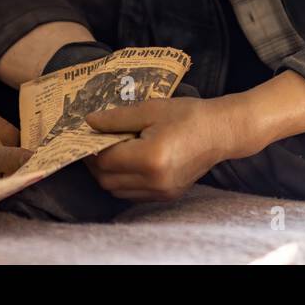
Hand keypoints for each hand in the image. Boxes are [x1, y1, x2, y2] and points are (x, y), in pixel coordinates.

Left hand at [83, 97, 237, 201]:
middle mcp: (155, 181)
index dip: (90, 148)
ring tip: (109, 151)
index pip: (105, 160)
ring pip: (117, 191)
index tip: (84, 134)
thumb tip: (89, 122)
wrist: (221, 131)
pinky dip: (122, 181)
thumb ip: (117, 118)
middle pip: (107, 180)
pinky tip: (127, 162)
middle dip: (94, 163)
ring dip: (107, 174)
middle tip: (92, 142)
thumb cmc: (187, 115)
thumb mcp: (151, 109)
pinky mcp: (167, 196)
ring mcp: (162, 192)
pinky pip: (133, 194)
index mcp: (150, 157)